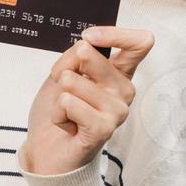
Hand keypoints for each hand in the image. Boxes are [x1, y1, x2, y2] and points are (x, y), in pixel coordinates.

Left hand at [20, 26, 154, 175]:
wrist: (46, 150)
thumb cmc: (58, 110)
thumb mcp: (63, 72)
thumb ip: (75, 56)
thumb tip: (84, 47)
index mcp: (119, 73)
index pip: (139, 44)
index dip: (114, 34)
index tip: (89, 37)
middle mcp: (123, 90)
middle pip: (90, 55)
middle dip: (62, 68)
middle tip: (63, 90)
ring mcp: (117, 111)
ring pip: (72, 81)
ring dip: (58, 96)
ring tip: (66, 112)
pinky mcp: (104, 129)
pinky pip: (68, 103)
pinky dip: (58, 113)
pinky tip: (67, 125)